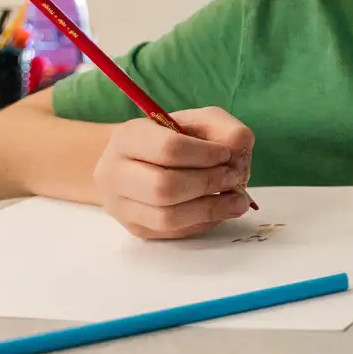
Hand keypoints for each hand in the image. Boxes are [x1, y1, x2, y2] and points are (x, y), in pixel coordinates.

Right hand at [94, 107, 254, 239]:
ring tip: (237, 200)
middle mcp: (115, 172)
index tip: (227, 154)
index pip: (168, 149)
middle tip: (233, 178)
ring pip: (167, 217)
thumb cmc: (177, 138)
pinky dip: (204, 222)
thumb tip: (237, 159)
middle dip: (208, 184)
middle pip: (163, 187)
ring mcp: (121, 205)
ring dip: (211, 209)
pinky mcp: (136, 228)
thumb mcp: (204, 121)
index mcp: (129, 137)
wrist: (140, 161)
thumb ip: (227, 132)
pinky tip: (220, 210)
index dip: (206, 155)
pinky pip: (173, 232)